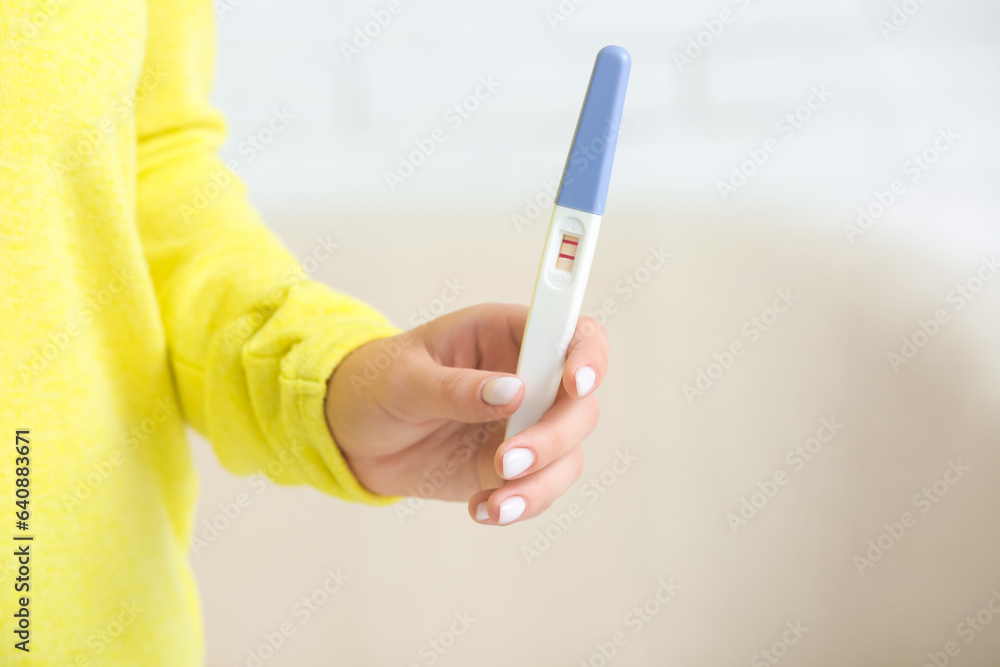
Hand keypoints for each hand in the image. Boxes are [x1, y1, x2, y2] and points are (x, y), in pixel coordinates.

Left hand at [325, 303, 607, 525]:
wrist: (351, 434)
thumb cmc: (374, 384)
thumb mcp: (403, 378)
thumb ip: (456, 387)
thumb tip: (512, 391)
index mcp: (505, 334)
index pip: (571, 333)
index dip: (587, 355)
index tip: (574, 384)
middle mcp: (527, 378)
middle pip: (579, 404)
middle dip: (554, 437)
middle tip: (507, 461)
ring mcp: (523, 425)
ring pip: (569, 454)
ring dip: (540, 483)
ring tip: (492, 502)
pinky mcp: (512, 467)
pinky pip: (540, 489)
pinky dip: (519, 505)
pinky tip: (482, 509)